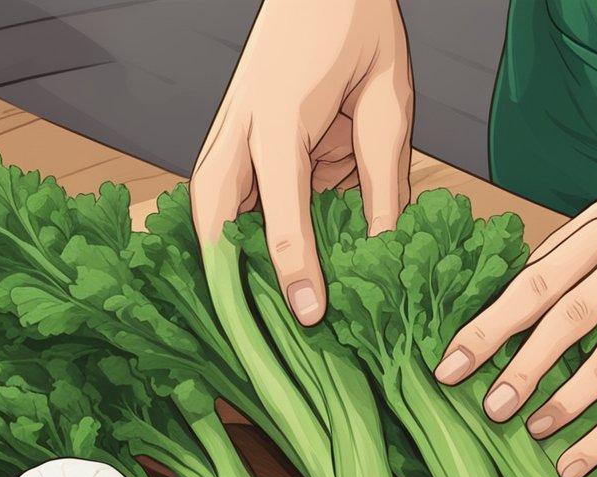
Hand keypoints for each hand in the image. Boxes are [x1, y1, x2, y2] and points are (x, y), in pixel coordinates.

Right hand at [191, 0, 413, 324]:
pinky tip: (256, 256)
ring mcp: (231, 123)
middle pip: (212, 213)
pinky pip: (226, 187)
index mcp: (281, 116)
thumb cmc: (359, 24)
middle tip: (248, 327)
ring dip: (223, 251)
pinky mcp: (236, 126)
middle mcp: (242, 124)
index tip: (310, 314)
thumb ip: (383, 178)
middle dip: (224, 271)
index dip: (296, 268)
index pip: (283, 211)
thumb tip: (381, 247)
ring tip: (248, 302)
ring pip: (208, 202)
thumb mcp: (388, 102)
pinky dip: (235, 224)